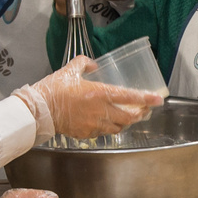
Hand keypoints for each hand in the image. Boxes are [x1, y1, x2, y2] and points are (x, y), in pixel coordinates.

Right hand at [18, 57, 162, 141]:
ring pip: (118, 127)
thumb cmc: (53, 89)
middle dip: (140, 114)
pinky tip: (107, 123)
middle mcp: (100, 111)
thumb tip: (93, 66)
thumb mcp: (70, 70)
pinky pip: (103, 133)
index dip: (146, 99)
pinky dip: (109, 128)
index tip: (158, 100)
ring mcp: (94, 124)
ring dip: (126, 123)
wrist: (39, 110)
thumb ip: (84, 64)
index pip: (129, 96)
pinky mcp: (86, 133)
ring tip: (128, 117)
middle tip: (144, 110)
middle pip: (129, 117)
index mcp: (99, 93)